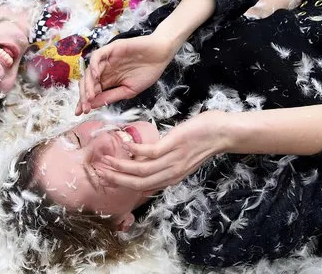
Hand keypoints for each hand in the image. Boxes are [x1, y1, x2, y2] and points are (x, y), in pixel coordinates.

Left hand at [75, 34, 174, 114]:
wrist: (161, 55)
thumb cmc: (148, 73)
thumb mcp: (128, 91)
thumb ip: (111, 96)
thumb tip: (93, 105)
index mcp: (109, 80)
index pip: (92, 91)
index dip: (85, 101)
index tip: (82, 112)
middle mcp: (105, 70)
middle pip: (87, 82)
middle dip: (84, 96)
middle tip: (85, 107)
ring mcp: (107, 59)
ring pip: (89, 71)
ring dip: (87, 84)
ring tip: (90, 96)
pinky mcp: (111, 49)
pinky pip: (97, 56)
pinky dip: (94, 66)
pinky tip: (95, 76)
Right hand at [94, 111, 231, 191]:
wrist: (222, 134)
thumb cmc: (202, 141)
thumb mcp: (181, 158)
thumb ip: (165, 162)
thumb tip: (145, 157)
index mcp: (171, 177)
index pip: (142, 186)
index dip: (122, 183)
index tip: (107, 176)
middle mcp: (170, 173)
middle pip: (137, 182)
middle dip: (116, 178)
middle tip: (99, 171)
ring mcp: (172, 160)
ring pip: (140, 170)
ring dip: (120, 166)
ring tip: (106, 159)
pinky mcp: (173, 146)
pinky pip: (149, 153)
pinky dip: (134, 150)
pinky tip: (125, 145)